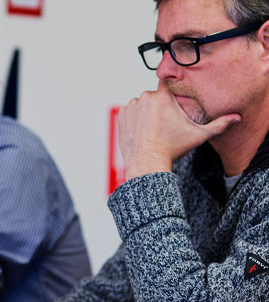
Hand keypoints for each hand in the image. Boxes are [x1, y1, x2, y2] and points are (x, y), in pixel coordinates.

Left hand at [118, 81, 240, 179]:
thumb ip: (217, 125)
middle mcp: (145, 97)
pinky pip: (130, 111)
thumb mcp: (197, 135)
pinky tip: (142, 130)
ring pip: (141, 103)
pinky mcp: (122, 114)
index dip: (170, 89)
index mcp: (163, 96)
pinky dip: (134, 118)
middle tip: (164, 122)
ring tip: (153, 128)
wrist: (147, 162)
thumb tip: (236, 118)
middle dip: (159, 106)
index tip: (172, 95)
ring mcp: (132, 106)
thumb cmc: (172, 148)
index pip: (167, 82)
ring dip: (146, 111)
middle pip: (154, 96)